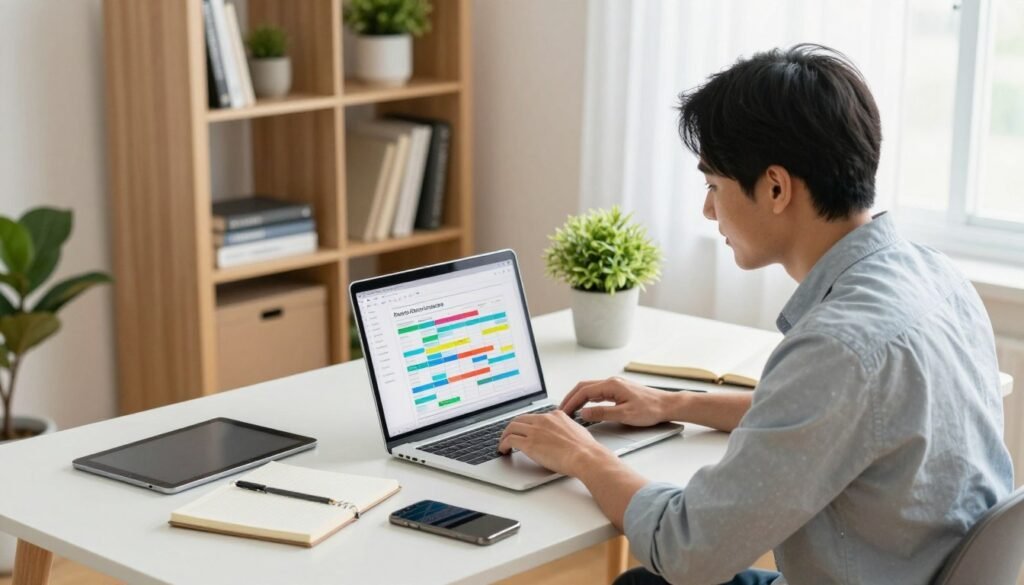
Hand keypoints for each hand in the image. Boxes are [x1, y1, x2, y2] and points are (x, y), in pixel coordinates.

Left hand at [497, 411, 613, 476]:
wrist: (586, 456)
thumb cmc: (585, 449)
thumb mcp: (576, 430)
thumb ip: (566, 428)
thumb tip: (563, 434)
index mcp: (556, 415)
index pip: (535, 417)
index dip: (527, 424)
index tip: (524, 430)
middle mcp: (544, 420)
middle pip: (520, 419)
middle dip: (513, 428)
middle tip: (509, 436)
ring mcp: (535, 430)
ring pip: (511, 427)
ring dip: (505, 436)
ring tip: (503, 444)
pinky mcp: (529, 443)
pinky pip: (509, 440)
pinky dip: (503, 444)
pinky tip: (503, 450)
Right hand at [560, 377, 670, 426]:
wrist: (666, 405)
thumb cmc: (650, 409)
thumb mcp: (624, 415)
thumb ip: (602, 414)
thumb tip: (584, 413)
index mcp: (611, 385)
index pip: (583, 391)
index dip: (571, 401)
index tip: (563, 411)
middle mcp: (611, 382)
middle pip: (584, 387)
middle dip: (571, 398)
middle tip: (562, 410)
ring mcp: (615, 385)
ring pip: (590, 389)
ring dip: (579, 398)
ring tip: (570, 410)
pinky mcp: (619, 390)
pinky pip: (598, 393)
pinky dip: (588, 399)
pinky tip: (586, 408)